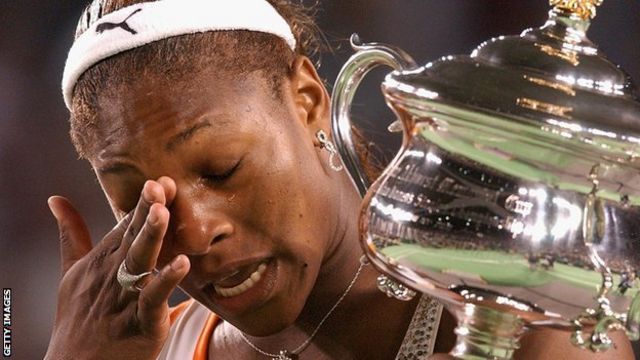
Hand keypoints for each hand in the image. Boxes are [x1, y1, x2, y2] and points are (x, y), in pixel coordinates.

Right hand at [45, 178, 189, 359]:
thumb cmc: (78, 318)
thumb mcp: (71, 272)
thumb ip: (72, 235)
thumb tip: (56, 199)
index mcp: (101, 261)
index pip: (123, 226)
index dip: (140, 203)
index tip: (158, 180)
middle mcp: (111, 275)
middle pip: (131, 237)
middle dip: (145, 211)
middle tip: (159, 184)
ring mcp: (124, 298)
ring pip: (139, 263)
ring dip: (151, 237)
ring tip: (163, 212)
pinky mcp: (140, 323)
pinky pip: (153, 299)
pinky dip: (166, 282)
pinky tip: (182, 263)